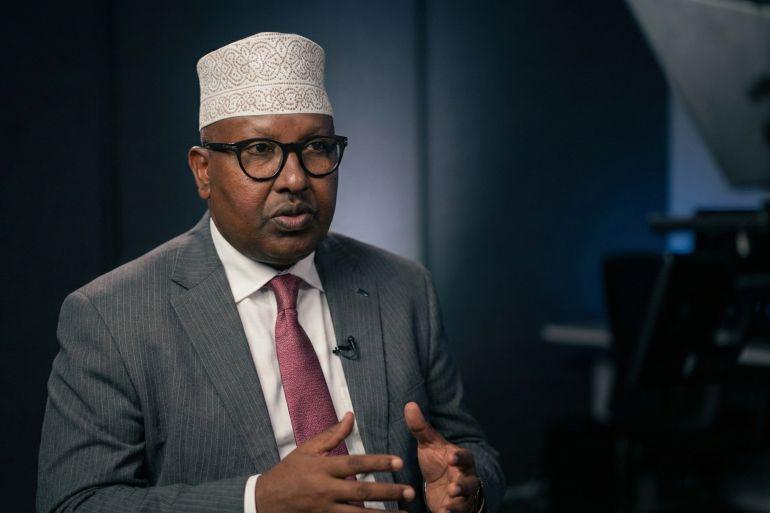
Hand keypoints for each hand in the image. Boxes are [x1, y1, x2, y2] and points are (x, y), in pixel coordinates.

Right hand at [255, 412, 414, 512]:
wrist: (265, 500)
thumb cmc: (288, 472)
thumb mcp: (307, 449)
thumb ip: (332, 435)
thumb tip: (351, 416)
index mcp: (323, 468)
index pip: (356, 464)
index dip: (378, 463)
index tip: (399, 462)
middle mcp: (326, 489)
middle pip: (362, 491)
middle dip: (388, 492)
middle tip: (410, 492)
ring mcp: (325, 509)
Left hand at [404, 403, 479, 512]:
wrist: (444, 487)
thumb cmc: (438, 463)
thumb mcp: (429, 445)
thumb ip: (420, 427)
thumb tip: (409, 404)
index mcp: (461, 460)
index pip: (465, 457)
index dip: (459, 457)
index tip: (451, 457)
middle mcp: (466, 478)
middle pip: (470, 482)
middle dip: (463, 485)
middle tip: (454, 487)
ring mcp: (463, 496)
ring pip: (465, 500)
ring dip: (458, 504)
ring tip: (448, 506)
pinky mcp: (458, 509)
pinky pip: (458, 512)